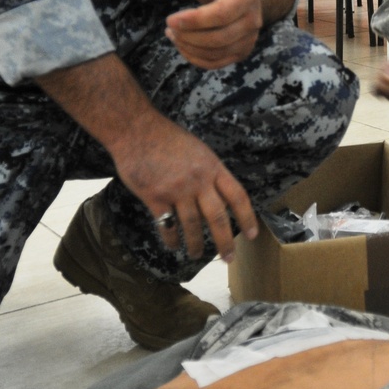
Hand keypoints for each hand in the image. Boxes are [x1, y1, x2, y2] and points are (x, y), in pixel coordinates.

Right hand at [112, 110, 256, 261]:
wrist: (136, 130)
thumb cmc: (167, 137)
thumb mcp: (199, 150)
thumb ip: (210, 172)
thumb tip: (219, 195)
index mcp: (212, 167)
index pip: (237, 196)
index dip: (247, 218)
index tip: (252, 235)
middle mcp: (198, 181)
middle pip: (218, 218)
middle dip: (225, 242)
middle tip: (229, 258)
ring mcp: (176, 190)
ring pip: (192, 226)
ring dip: (196, 244)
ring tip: (198, 255)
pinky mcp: (155, 197)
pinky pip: (167, 225)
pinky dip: (171, 238)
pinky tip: (174, 245)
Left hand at [165, 0, 263, 68]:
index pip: (220, 14)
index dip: (194, 20)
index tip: (170, 19)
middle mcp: (252, 21)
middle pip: (218, 38)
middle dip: (188, 36)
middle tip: (169, 27)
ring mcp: (248, 40)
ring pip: (216, 53)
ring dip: (189, 47)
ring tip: (172, 34)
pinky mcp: (241, 53)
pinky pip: (215, 63)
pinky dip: (194, 58)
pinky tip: (182, 45)